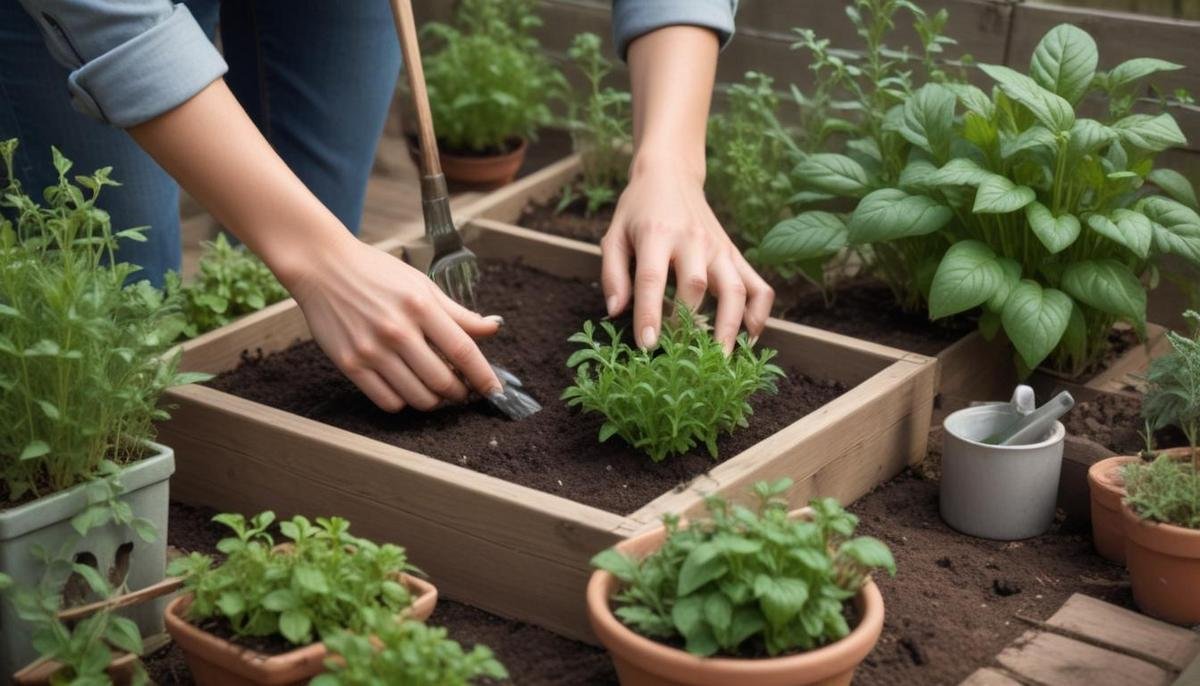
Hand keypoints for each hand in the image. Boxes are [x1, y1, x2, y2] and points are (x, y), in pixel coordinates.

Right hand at [280, 235, 502, 411]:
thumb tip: (493, 328)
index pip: (463, 350)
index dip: (483, 375)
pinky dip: (404, 402)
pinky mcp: (350, 364)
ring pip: (417, 397)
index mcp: (420, 306)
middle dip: (459, 392)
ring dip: (434, 401)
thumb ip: (458, 312)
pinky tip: (406, 389)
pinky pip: (388, 401)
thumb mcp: (421, 284)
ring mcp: (372, 349)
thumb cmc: (376, 273)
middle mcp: (397, 330)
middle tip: (460, 389)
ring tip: (435, 391)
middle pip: (442, 380)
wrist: (322, 266)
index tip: (495, 391)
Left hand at [601, 159, 773, 351]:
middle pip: (695, 286)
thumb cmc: (638, 210)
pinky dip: (760, 312)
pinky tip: (751, 336)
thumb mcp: (614, 234)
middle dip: (689, 326)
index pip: (652, 279)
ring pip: (734, 289)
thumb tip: (615, 312)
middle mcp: (692, 240)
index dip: (649, 314)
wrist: (671, 174)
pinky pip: (757, 284)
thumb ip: (613, 273)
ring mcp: (718, 247)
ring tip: (724, 360)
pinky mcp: (734, 253)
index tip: (648, 345)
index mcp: (656, 235)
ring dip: (732, 327)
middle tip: (682, 360)